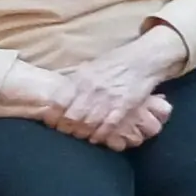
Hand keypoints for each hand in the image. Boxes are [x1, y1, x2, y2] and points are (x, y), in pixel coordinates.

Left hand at [52, 32, 181, 145]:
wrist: (143, 59)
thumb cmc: (116, 62)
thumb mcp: (90, 67)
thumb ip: (76, 82)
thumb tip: (61, 95)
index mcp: (81, 79)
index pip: (58, 102)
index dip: (53, 116)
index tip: (53, 122)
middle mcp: (92, 89)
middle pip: (71, 117)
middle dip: (67, 128)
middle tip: (68, 131)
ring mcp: (109, 99)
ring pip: (88, 124)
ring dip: (83, 133)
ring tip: (82, 135)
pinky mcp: (124, 106)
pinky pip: (108, 126)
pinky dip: (100, 134)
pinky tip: (97, 136)